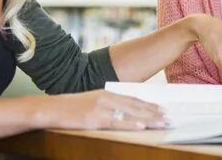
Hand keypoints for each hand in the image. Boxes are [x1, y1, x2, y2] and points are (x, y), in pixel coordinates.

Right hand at [43, 90, 166, 129]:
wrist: (51, 108)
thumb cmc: (71, 107)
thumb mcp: (92, 101)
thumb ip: (108, 104)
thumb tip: (123, 111)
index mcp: (108, 94)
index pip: (134, 99)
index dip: (150, 105)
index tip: (163, 109)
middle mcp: (108, 98)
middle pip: (136, 106)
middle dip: (154, 112)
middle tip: (170, 117)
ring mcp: (101, 108)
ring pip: (131, 114)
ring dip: (149, 119)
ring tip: (163, 122)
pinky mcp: (94, 119)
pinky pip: (116, 122)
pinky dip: (130, 124)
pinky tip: (141, 126)